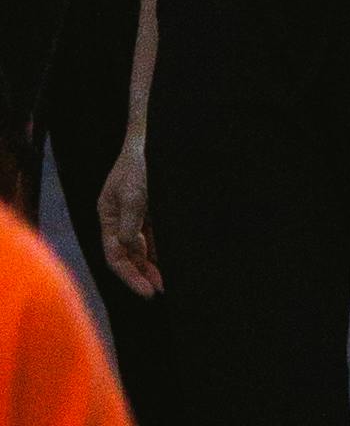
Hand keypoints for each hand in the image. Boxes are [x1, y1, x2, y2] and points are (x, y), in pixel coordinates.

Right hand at [95, 130, 153, 297]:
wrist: (149, 135)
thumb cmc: (139, 161)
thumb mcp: (133, 192)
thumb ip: (130, 223)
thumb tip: (129, 248)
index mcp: (108, 216)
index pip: (115, 256)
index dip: (130, 276)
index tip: (147, 291)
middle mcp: (118, 218)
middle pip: (127, 255)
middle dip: (141, 274)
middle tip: (159, 290)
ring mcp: (133, 213)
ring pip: (139, 247)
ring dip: (150, 264)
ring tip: (164, 281)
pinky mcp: (147, 206)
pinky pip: (150, 235)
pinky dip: (157, 248)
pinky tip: (166, 259)